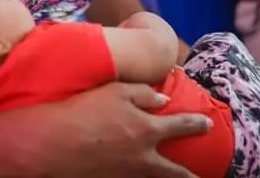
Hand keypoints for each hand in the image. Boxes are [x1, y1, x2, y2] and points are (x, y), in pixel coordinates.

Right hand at [47, 83, 210, 176]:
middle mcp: (142, 158)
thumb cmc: (84, 111)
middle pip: (174, 172)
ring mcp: (126, 175)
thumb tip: (163, 100)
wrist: (52, 144)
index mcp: (147, 130)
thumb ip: (143, 94)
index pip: (180, 126)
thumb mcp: (116, 90)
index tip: (207, 125)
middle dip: (190, 176)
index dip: (196, 125)